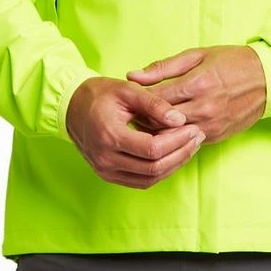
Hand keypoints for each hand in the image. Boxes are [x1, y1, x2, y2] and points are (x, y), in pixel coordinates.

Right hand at [65, 76, 205, 188]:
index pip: (152, 149)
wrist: (73, 107)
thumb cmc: (101, 94)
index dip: (177, 140)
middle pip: (153, 168)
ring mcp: (106, 171)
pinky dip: (160, 171)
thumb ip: (155, 103)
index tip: (193, 127)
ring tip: (190, 146)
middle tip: (197, 136)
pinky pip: (140, 181)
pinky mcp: (109, 175)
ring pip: (149, 178)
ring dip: (174, 164)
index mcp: (110, 136)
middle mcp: (106, 159)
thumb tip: (180, 119)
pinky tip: (174, 155)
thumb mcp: (128, 89)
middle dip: (181, 153)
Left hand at [125, 45, 266, 144]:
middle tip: (130, 114)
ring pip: (171, 137)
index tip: (128, 98)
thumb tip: (132, 75)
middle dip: (142, 119)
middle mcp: (203, 108)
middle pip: (159, 122)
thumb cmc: (231, 61)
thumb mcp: (197, 55)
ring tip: (144, 124)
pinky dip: (174, 137)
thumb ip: (163, 67)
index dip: (136, 101)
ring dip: (155, 132)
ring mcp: (210, 125)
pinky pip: (187, 142)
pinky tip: (166, 130)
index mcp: (196, 83)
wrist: (267, 79)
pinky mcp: (216, 136)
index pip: (154, 100)